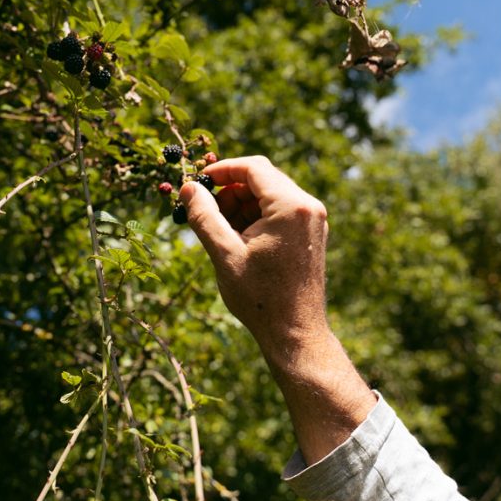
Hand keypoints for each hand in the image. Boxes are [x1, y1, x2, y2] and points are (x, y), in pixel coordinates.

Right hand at [178, 155, 329, 365]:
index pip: (254, 167)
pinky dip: (256, 216)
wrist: (295, 332)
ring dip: (241, 204)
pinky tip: (238, 239)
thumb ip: (204, 216)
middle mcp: (307, 207)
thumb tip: (188, 188)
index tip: (199, 182)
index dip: (222, 170)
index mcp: (291, 206)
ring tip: (220, 230)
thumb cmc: (260, 297)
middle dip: (230, 190)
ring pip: (269, 194)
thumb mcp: (224, 253)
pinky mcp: (309, 233)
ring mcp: (312, 220)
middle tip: (206, 211)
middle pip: (262, 179)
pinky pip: (279, 210)